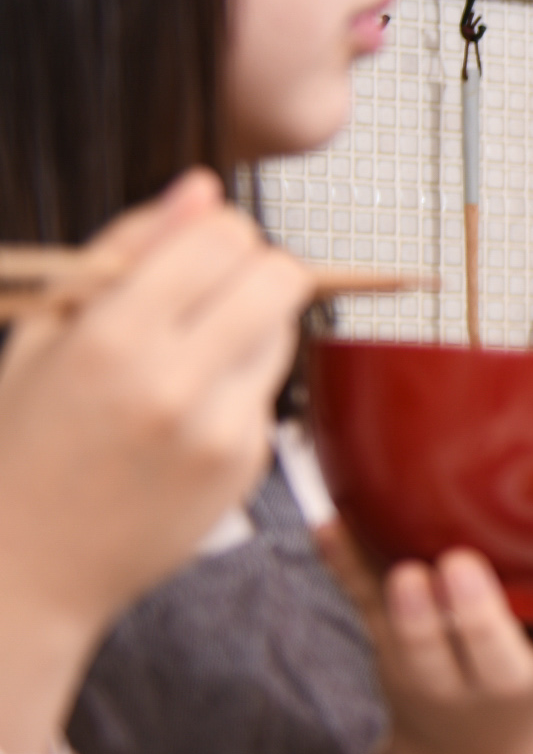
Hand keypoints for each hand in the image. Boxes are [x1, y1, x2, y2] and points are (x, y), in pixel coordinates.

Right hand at [0, 175, 313, 753]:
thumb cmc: (23, 441)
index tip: (190, 254)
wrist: (27, 565)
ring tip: (183, 356)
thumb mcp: (46, 334)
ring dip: (250, 325)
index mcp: (111, 339)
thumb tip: (201, 188)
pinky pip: (269, 389)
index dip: (215, 234)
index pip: (224, 238)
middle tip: (203, 295)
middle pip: (280, 275)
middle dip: (250, 270)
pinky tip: (183, 412)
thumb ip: (126, 251)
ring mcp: (221, 428)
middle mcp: (175, 382)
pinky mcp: (248, 464)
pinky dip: (240, 384)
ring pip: (285, 329)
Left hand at [321, 524, 532, 753]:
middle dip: (480, 618)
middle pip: (502, 662)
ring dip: (410, 617)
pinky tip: (330, 529)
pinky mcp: (395, 663)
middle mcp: (513, 674)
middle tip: (460, 565)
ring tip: (403, 571)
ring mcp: (448, 677)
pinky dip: (345, 567)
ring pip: (426, 657)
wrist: (475, 743)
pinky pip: (365, 613)